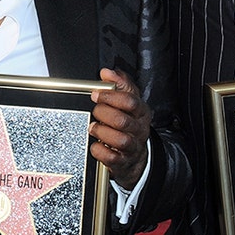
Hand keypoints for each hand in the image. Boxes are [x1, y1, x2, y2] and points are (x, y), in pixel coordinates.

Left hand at [88, 68, 150, 189]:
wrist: (135, 156)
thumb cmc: (129, 124)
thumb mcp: (129, 102)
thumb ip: (120, 85)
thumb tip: (108, 72)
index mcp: (141, 112)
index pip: (130, 101)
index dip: (110, 96)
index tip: (96, 94)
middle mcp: (138, 129)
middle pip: (123, 120)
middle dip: (104, 114)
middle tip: (95, 111)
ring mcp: (131, 147)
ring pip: (119, 140)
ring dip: (102, 132)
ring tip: (93, 128)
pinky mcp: (122, 161)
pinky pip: (111, 158)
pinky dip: (100, 151)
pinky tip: (95, 145)